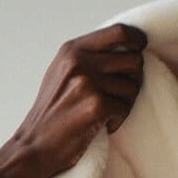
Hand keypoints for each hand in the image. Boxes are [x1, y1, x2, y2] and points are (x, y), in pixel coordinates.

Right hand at [0, 23, 146, 177]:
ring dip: (124, 104)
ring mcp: (88, 82)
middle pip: (133, 61)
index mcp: (72, 49)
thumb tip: (124, 48)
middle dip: (133, 81)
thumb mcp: (62, 74)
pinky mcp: (97, 105)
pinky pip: (125, 108)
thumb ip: (87, 57)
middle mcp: (80, 61)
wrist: (36, 145)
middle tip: (120, 96)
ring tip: (106, 114)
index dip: (137, 40)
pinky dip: (118, 120)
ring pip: (132, 87)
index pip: (118, 32)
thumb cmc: (52, 113)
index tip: (141, 49)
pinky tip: (103, 125)